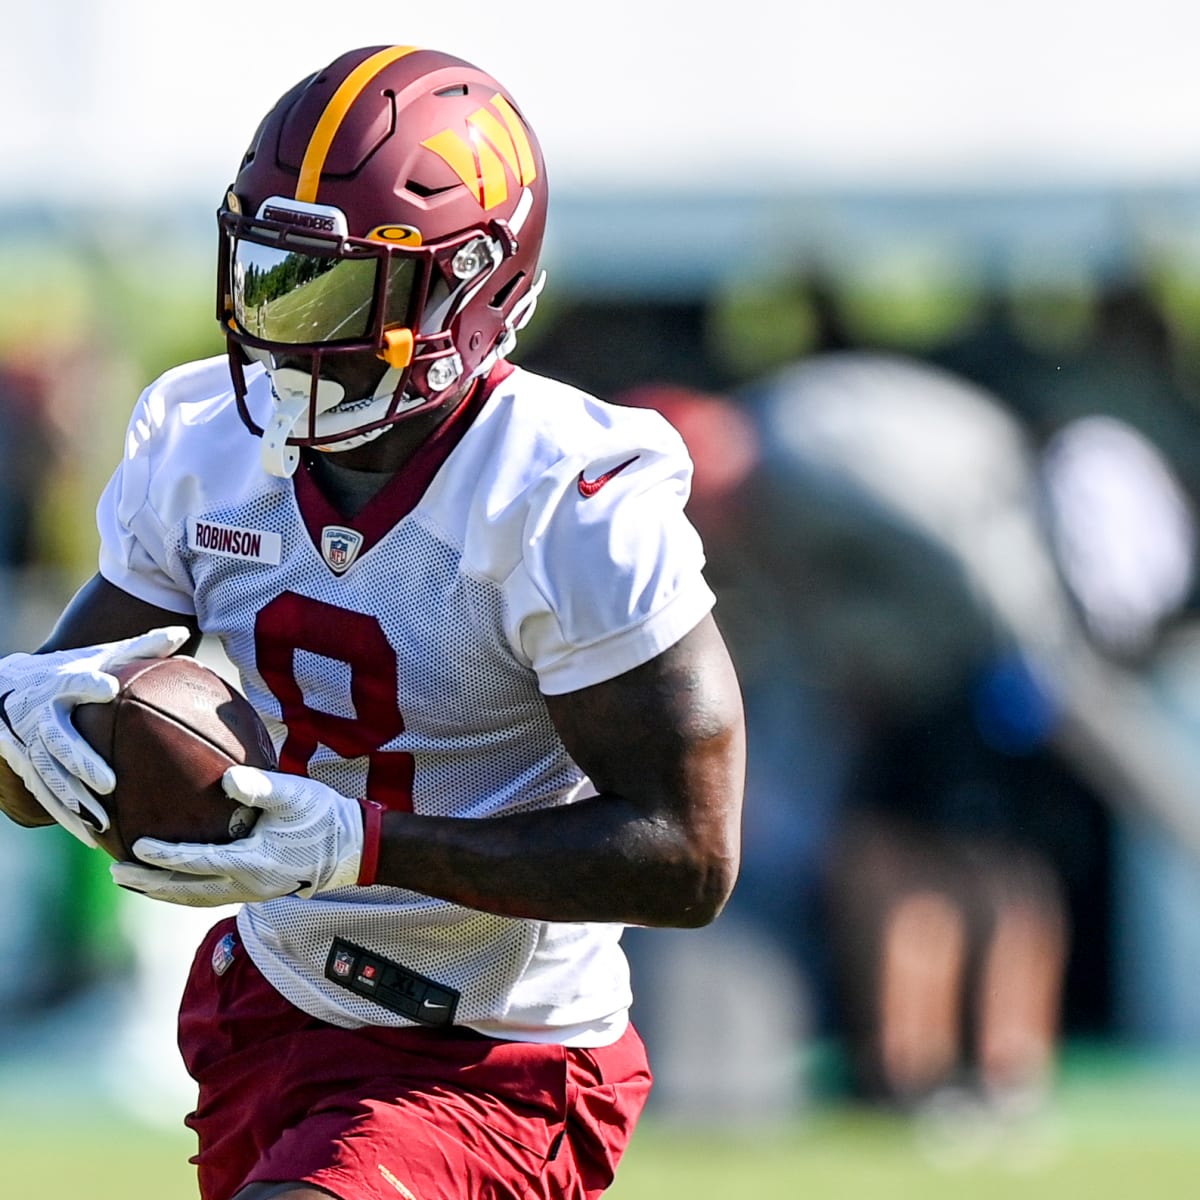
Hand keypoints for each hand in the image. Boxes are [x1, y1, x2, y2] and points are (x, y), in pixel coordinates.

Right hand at [0, 627, 191, 846]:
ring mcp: (28, 743)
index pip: (74, 681)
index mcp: (61, 683)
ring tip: (102, 821)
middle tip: (109, 782)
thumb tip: (182, 633)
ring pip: (48, 776)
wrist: (8, 685)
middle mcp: (40, 714)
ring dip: (72, 801)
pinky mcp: (23, 765)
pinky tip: (91, 836)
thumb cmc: (69, 670)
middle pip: (59, 741)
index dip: (87, 683)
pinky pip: (43, 794)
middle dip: (81, 762)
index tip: (108, 687)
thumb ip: (140, 648)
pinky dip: (65, 815)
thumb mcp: (100, 656)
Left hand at [110, 765, 374, 905]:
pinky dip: (183, 891)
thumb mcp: (296, 795)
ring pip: (195, 899)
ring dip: (161, 892)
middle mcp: (247, 885)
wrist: (354, 847)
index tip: (135, 846)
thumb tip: (225, 778)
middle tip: (116, 873)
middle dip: (149, 883)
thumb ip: (261, 787)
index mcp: (253, 863)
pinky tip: (172, 882)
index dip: (165, 856)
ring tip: (133, 882)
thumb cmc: (324, 817)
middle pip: (186, 890)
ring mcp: (251, 892)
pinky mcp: (256, 890)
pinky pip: (209, 896)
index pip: (197, 862)